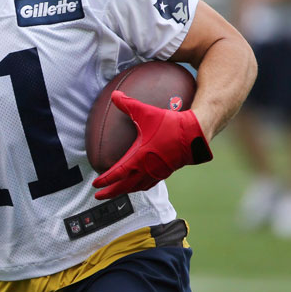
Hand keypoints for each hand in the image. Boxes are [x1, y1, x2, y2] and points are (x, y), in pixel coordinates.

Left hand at [92, 91, 211, 199]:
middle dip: (110, 192)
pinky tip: (135, 186)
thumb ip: (128, 104)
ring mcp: (157, 172)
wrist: (195, 133)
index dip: (105, 180)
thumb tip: (114, 95)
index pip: (118, 173)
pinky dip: (138, 187)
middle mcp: (147, 168)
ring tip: (114, 193)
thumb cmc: (171, 124)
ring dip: (124, 191)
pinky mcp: (165, 172)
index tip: (95, 184)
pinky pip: (148, 184)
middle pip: (125, 186)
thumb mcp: (146, 112)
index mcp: (140, 157)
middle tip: (98, 196)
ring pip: (137, 187)